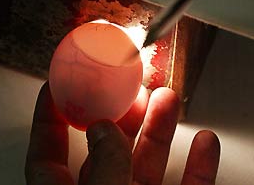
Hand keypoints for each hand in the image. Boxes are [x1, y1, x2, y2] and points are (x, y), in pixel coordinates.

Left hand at [25, 82, 219, 184]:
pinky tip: (205, 143)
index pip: (47, 155)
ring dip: (160, 127)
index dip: (50, 117)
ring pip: (148, 164)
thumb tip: (105, 129)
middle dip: (119, 110)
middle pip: (106, 148)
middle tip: (130, 84)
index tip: (58, 83)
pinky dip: (199, 166)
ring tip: (167, 97)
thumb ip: (104, 170)